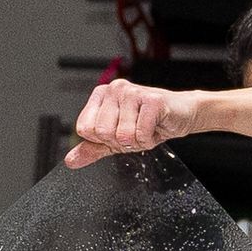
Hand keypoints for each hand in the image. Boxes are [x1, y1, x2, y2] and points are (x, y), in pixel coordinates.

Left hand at [66, 80, 198, 168]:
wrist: (181, 115)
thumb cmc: (148, 123)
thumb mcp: (114, 139)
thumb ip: (92, 148)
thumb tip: (70, 161)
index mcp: (101, 96)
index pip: (85, 129)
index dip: (102, 139)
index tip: (117, 132)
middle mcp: (114, 89)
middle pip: (102, 132)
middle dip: (120, 142)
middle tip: (134, 132)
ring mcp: (132, 92)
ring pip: (121, 135)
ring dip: (137, 141)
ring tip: (145, 129)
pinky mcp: (152, 99)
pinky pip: (140, 133)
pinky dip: (149, 139)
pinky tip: (155, 128)